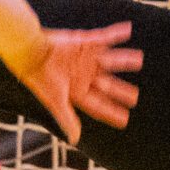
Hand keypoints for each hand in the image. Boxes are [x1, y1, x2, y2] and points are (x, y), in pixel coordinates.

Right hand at [15, 22, 141, 144]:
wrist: (31, 52)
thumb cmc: (42, 78)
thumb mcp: (56, 101)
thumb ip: (67, 119)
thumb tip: (75, 140)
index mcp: (78, 91)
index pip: (99, 105)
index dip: (111, 112)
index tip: (125, 120)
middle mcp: (84, 75)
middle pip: (108, 85)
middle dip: (122, 91)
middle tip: (135, 97)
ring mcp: (86, 58)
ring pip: (111, 60)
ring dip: (125, 59)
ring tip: (138, 59)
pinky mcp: (84, 41)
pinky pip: (105, 36)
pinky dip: (117, 33)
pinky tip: (129, 29)